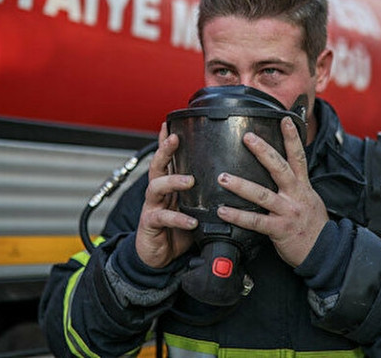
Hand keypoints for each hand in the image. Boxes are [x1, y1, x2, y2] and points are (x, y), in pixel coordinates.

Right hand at [135, 123, 197, 268]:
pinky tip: (190, 221)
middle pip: (158, 165)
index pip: (168, 159)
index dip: (167, 141)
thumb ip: (203, 195)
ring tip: (189, 180)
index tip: (171, 123)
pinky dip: (178, 219)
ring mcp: (153, 206)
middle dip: (165, 150)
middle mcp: (159, 192)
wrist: (158, 257)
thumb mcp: (192, 208)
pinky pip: (163, 218)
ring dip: (173, 181)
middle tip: (176, 139)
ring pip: (156, 187)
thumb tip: (230, 181)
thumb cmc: (177, 230)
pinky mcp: (151, 224)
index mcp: (169, 185)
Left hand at [216, 117, 327, 266]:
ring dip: (240, 185)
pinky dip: (238, 216)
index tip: (285, 119)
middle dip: (263, 151)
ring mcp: (288, 211)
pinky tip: (223, 211)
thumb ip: (296, 187)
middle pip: (279, 167)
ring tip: (223, 177)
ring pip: (262, 194)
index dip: (292, 137)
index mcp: (303, 186)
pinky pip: (255, 221)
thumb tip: (284, 174)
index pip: (298, 156)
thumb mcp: (310, 200)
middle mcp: (296, 195)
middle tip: (247, 137)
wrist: (327, 252)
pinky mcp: (279, 229)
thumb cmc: (314, 226)